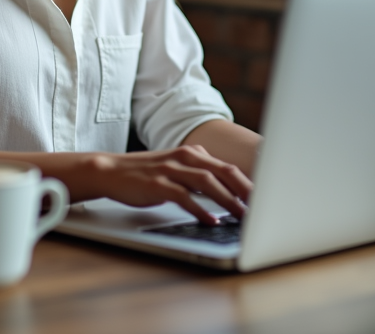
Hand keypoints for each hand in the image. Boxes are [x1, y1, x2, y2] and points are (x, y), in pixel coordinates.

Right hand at [84, 145, 252, 224]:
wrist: (111, 171)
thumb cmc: (146, 173)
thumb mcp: (176, 168)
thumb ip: (199, 174)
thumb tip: (228, 190)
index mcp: (193, 153)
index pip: (228, 167)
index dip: (248, 183)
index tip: (264, 199)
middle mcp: (185, 158)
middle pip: (224, 172)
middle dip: (245, 190)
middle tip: (262, 208)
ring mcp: (171, 170)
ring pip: (207, 182)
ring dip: (228, 200)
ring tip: (242, 216)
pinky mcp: (157, 184)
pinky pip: (184, 196)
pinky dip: (200, 209)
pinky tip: (210, 220)